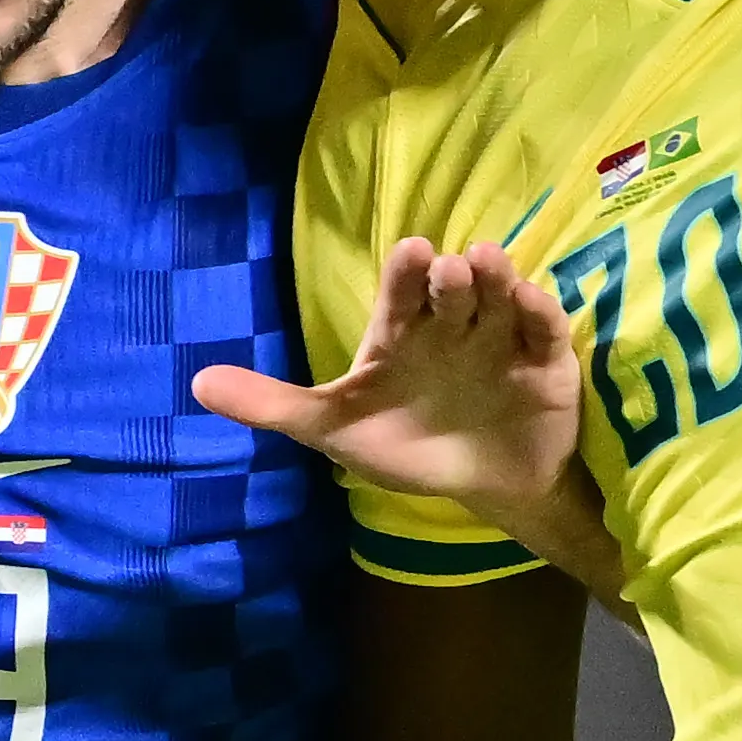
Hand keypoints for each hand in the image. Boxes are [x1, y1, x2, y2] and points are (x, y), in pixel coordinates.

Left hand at [190, 237, 616, 591]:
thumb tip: (196, 383)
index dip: (406, 272)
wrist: (484, 486)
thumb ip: (273, 405)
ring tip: (489, 266)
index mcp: (405, 331)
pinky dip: (541, 314)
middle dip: (452, 275)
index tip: (411, 254)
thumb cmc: (410, 448)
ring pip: (499, 295)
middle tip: (449, 268)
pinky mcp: (544, 360)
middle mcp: (452, 323)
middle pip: (452, 287)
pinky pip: (545, 329)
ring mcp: (500, 337)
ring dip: (497, 277)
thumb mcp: (335, 430)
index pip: (403, 289)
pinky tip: (532, 306)